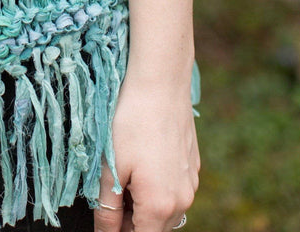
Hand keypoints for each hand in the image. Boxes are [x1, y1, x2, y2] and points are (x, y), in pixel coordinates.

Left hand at [93, 74, 198, 231]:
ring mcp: (191, 183)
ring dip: (144, 205)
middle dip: (130, 221)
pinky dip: (157, 188)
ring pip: (166, 210)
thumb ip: (107, 207)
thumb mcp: (111, 166)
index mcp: (160, 205)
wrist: (161, 83)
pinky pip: (174, 189)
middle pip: (154, 227)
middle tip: (108, 197)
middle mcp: (183, 200)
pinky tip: (141, 162)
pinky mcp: (193, 166)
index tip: (106, 221)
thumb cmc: (132, 121)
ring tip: (123, 175)